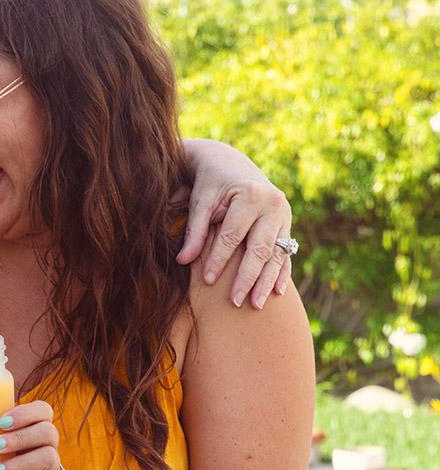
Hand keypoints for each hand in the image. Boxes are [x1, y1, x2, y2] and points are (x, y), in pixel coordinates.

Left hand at [178, 139, 293, 307]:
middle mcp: (273, 204)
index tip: (207, 281)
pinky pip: (286, 253)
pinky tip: (277, 292)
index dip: (219, 259)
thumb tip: (182, 261)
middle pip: (260, 248)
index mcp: (251, 195)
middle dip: (247, 277)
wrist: (230, 164)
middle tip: (235, 302)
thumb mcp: (200, 201)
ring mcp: (284, 215)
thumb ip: (194, 230)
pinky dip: (281, 272)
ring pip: (276, 254)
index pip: (233, 235)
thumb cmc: (210, 183)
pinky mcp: (287, 224)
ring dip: (266, 281)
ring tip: (256, 305)